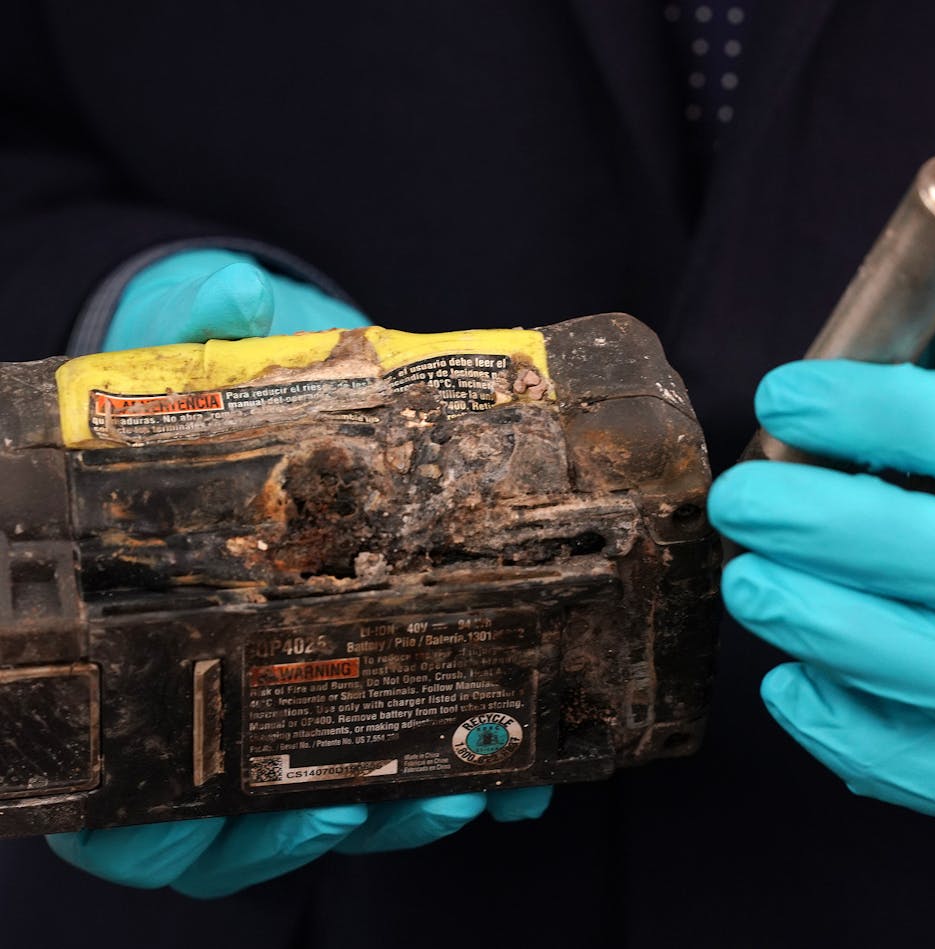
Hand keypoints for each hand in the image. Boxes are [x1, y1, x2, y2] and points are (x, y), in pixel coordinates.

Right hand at [50, 248, 551, 895]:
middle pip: (252, 812)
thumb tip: (219, 297)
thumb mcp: (194, 352)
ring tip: (479, 784)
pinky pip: (425, 749)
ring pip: (346, 797)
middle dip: (330, 819)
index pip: (134, 787)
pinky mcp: (391, 664)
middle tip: (401, 797)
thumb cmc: (216, 388)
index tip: (248, 815)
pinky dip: (478, 771)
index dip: (179, 827)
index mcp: (143, 638)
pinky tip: (529, 772)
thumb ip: (194, 326)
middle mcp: (225, 680)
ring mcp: (311, 685)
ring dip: (412, 804)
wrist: (294, 380)